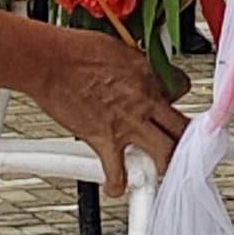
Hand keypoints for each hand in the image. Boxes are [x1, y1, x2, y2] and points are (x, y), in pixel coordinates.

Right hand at [32, 36, 184, 192]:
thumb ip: (134, 65)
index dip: (177, 100)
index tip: (171, 107)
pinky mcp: (104, 140)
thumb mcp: (119, 47)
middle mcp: (144, 101)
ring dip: (164, 164)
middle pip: (182, 127)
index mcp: (149, 74)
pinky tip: (117, 187)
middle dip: (184, 139)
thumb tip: (134, 69)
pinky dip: (117, 184)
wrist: (49, 62)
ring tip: (160, 169)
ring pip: (164, 153)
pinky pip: (117, 171)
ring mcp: (127, 123)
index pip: (182, 89)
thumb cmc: (75, 50)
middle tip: (180, 146)